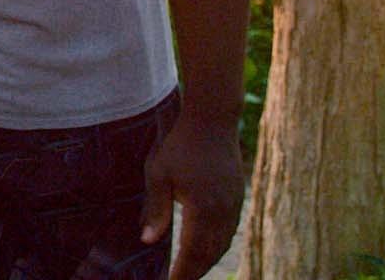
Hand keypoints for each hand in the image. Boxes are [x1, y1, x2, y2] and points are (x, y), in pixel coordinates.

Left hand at [139, 109, 243, 279]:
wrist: (212, 121)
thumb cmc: (179, 145)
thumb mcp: (159, 174)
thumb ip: (155, 209)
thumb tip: (147, 241)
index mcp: (202, 209)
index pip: (192, 252)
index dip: (183, 272)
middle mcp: (223, 212)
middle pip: (210, 253)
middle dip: (195, 272)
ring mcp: (233, 205)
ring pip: (223, 244)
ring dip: (207, 261)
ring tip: (190, 273)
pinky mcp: (237, 197)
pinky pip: (229, 231)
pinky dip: (218, 246)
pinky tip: (207, 250)